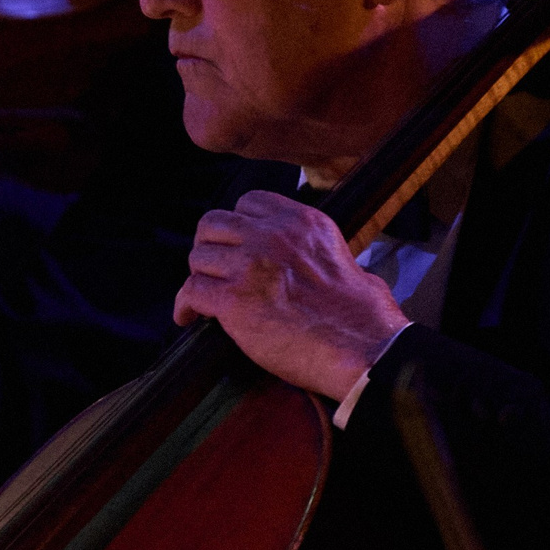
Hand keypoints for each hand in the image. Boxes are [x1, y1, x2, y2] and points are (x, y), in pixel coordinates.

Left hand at [172, 189, 407, 400]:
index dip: (236, 224)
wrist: (363, 348)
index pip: (248, 202)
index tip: (236, 243)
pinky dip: (185, 306)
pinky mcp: (233, 301)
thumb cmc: (364, 316)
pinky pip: (191, 292)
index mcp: (300, 222)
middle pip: (213, 224)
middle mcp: (270, 236)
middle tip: (214, 268)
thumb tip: (317, 261)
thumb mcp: (346, 258)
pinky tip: (188, 317)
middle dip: (209, 245)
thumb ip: (317, 249)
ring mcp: (249, 266)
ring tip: (203, 295)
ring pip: (197, 256)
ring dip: (198, 276)